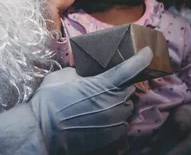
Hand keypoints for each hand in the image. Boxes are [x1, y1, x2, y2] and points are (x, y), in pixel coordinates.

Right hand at [29, 46, 153, 153]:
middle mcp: (113, 103)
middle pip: (130, 89)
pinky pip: (122, 124)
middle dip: (123, 84)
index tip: (148, 52)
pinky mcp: (111, 137)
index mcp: (102, 84)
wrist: (42, 130)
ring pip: (128, 107)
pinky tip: (101, 117)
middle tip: (107, 84)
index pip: (130, 69)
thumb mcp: (65, 76)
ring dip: (119, 103)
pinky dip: (116, 119)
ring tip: (102, 103)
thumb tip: (90, 71)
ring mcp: (113, 122)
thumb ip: (83, 72)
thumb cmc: (49, 101)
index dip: (142, 58)